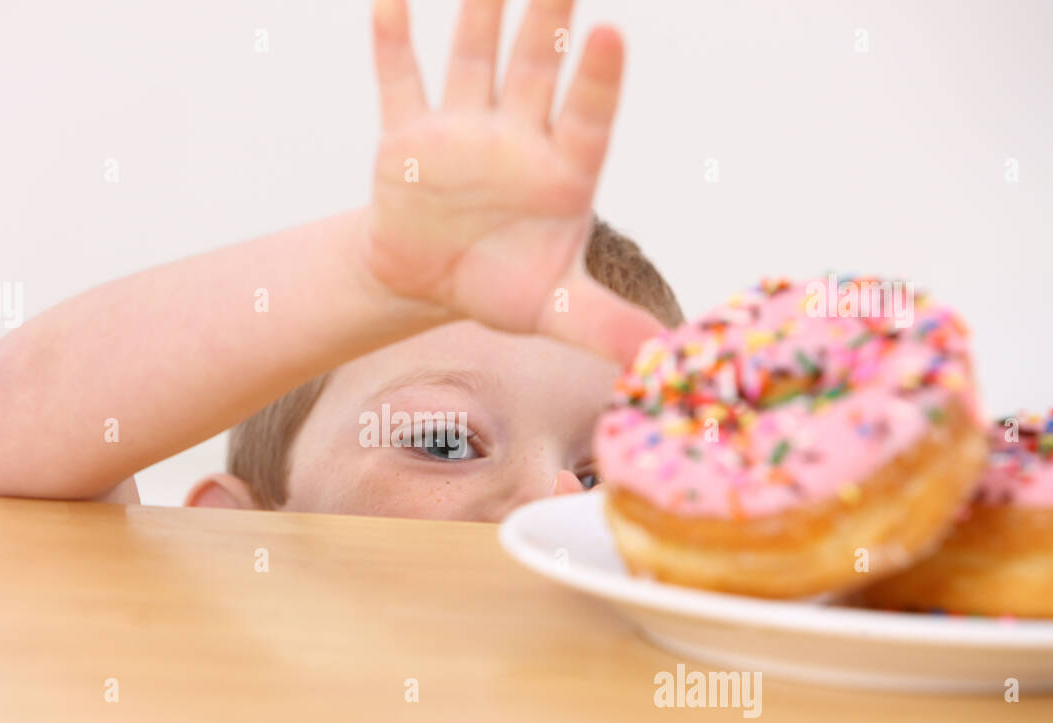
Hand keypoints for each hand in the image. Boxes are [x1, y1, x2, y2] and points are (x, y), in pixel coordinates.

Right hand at [363, 0, 661, 362]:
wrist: (432, 281)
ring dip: (480, 16)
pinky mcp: (408, 137)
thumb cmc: (503, 286)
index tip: (609, 35)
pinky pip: (399, 83)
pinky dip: (393, 45)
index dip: (596, 81)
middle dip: (547, 23)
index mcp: (563, 173)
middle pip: (536, 71)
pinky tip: (390, 1)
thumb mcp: (556, 309)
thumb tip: (662, 357)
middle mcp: (517, 139)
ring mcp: (463, 130)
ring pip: (474, 61)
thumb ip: (606, 326)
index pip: (587, 119)